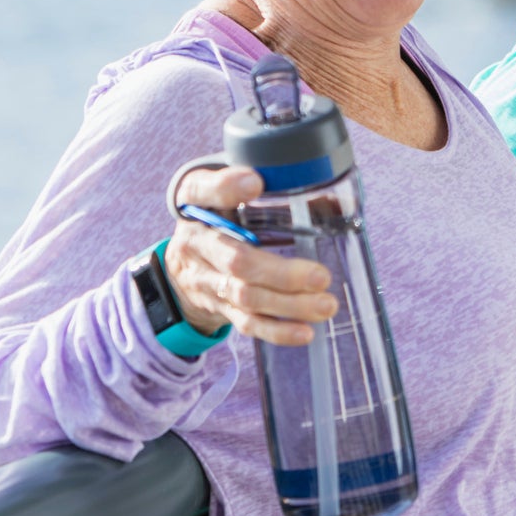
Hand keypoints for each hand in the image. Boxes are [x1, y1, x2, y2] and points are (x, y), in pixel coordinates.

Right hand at [165, 166, 336, 346]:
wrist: (183, 259)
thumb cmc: (217, 214)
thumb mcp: (224, 190)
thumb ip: (265, 185)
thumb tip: (332, 199)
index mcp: (196, 203)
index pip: (201, 190)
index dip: (226, 187)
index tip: (255, 183)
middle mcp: (196, 242)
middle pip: (237, 261)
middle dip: (280, 273)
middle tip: (321, 277)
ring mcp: (205, 280)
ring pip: (245, 297)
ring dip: (288, 304)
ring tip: (325, 305)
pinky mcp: (218, 306)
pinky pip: (246, 322)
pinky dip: (276, 330)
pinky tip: (304, 332)